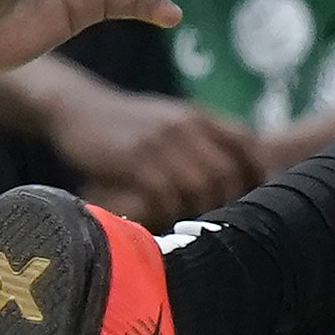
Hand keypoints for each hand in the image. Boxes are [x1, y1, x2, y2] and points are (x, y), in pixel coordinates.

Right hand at [35, 72, 264, 225]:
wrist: (77, 108)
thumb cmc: (126, 122)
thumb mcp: (168, 119)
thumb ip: (199, 137)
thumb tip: (231, 170)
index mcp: (198, 115)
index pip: (246, 142)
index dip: (257, 172)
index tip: (256, 196)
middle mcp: (185, 125)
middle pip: (226, 171)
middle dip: (227, 201)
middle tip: (219, 222)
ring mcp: (160, 142)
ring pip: (199, 186)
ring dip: (197, 211)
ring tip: (190, 226)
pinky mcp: (134, 159)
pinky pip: (165, 195)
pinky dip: (168, 213)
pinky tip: (162, 221)